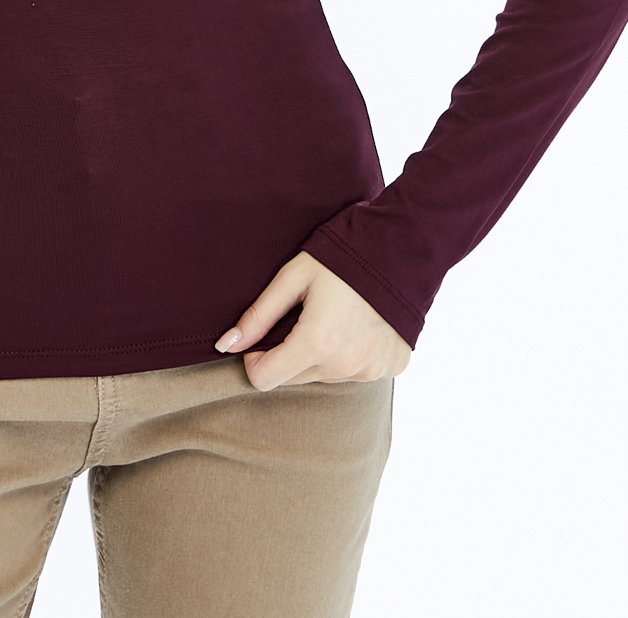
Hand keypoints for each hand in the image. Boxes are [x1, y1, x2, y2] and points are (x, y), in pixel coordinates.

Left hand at [215, 250, 412, 390]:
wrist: (401, 248)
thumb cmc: (341, 257)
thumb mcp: (293, 276)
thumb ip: (259, 314)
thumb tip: (226, 344)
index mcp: (316, 342)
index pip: (264, 380)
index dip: (255, 359)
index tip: (264, 336)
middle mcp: (345, 366)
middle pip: (293, 379)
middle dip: (288, 354)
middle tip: (302, 316)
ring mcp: (371, 370)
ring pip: (325, 376)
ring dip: (320, 355)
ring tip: (333, 316)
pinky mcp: (391, 368)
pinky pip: (356, 372)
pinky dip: (350, 355)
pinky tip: (357, 324)